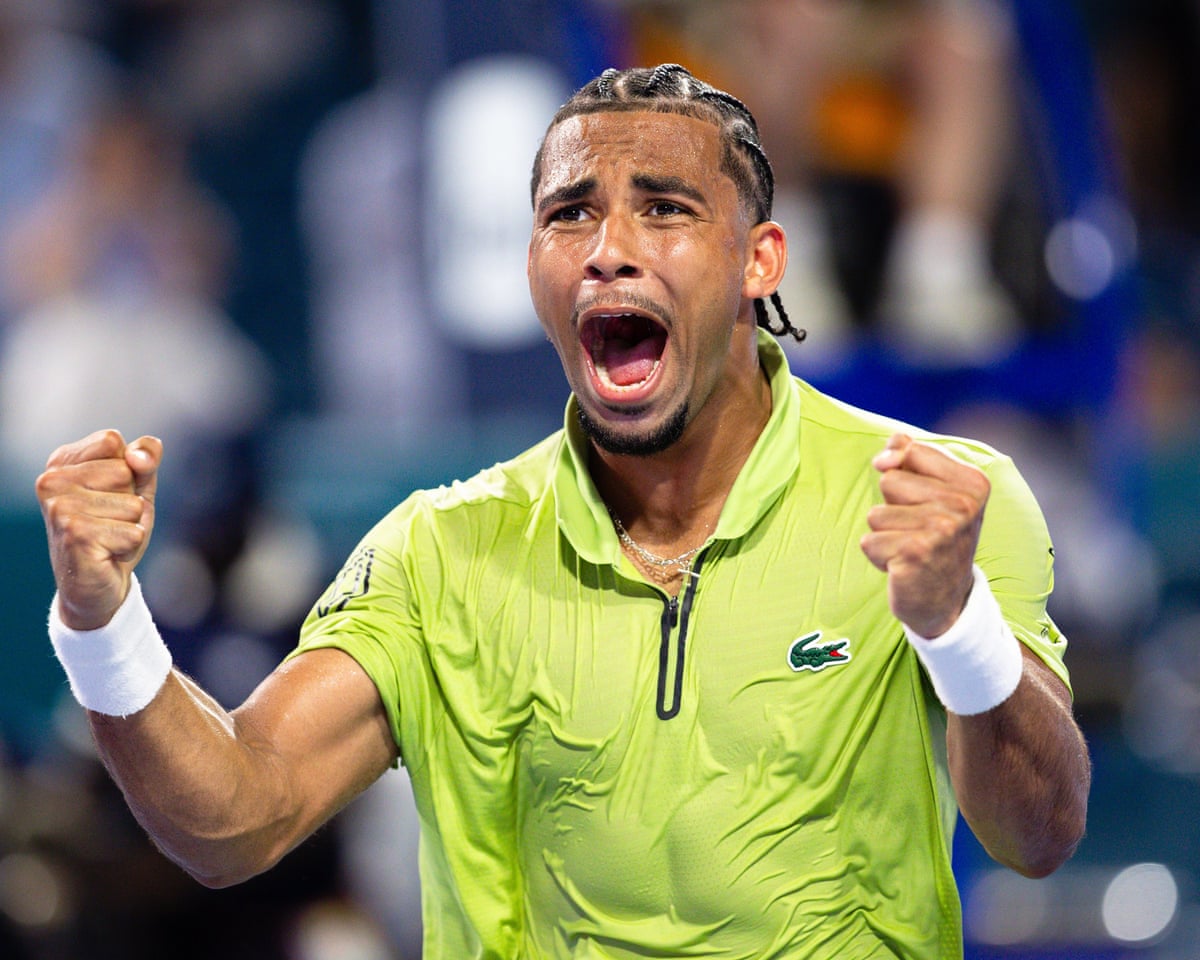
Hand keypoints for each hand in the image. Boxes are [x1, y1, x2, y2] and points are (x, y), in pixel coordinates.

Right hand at [36, 430, 161, 629]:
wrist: (97, 585)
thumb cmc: (115, 530)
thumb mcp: (136, 487)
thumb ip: (144, 459)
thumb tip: (138, 456)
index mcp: (62, 462)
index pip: (113, 441)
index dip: (128, 470)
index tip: (111, 493)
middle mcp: (51, 481)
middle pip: (125, 471)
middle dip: (130, 500)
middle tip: (109, 522)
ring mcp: (60, 509)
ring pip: (133, 504)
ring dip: (130, 526)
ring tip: (107, 538)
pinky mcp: (75, 536)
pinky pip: (133, 532)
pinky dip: (129, 546)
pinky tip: (107, 554)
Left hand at [859, 433, 988, 637]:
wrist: (945, 600)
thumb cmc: (933, 538)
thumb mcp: (931, 492)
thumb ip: (908, 456)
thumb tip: (886, 453)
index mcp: (973, 482)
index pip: (909, 451)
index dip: (902, 474)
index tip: (923, 502)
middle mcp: (963, 505)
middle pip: (889, 481)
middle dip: (893, 507)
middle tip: (917, 532)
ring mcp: (941, 530)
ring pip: (875, 513)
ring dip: (884, 534)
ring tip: (910, 549)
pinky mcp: (915, 553)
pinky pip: (868, 541)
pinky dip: (878, 556)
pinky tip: (903, 566)